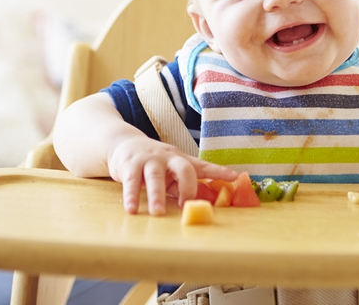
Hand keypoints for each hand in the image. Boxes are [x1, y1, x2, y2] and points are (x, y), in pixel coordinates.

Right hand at [107, 136, 236, 215]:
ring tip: (157, 213)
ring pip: (155, 177)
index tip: (234, 177)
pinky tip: (132, 210)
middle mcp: (168, 158)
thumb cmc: (154, 163)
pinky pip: (131, 182)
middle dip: (187, 186)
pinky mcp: (130, 166)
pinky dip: (131, 197)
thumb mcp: (170, 172)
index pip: (203, 166)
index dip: (219, 171)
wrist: (124, 144)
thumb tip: (197, 203)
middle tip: (186, 204)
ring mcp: (149, 161)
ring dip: (156, 196)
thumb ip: (181, 186)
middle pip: (183, 168)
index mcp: (181, 160)